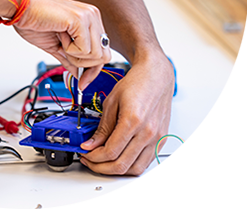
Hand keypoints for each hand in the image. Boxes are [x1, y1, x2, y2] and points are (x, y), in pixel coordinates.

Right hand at [13, 0, 110, 87]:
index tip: (82, 82)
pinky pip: (85, 49)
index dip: (92, 70)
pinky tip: (60, 37)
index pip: (102, 51)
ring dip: (75, 56)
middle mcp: (92, 16)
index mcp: (88, 19)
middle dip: (84, 65)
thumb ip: (69, 59)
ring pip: (96, 55)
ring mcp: (88, 16)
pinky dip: (70, 50)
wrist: (19, 7)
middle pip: (104, 56)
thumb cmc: (32, 19)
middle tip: (66, 56)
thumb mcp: (55, 45)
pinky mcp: (80, 19)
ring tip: (61, 42)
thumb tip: (78, 73)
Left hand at [79, 52, 174, 174]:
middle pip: (122, 165)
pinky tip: (119, 158)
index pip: (111, 151)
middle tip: (90, 161)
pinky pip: (146, 162)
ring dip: (116, 170)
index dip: (94, 157)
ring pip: (135, 169)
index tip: (85, 154)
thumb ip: (102, 127)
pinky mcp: (161, 140)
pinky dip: (131, 165)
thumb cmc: (136, 84)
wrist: (156, 76)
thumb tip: (91, 144)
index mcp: (133, 120)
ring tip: (102, 162)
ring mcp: (157, 138)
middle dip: (101, 167)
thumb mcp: (111, 101)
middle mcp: (148, 132)